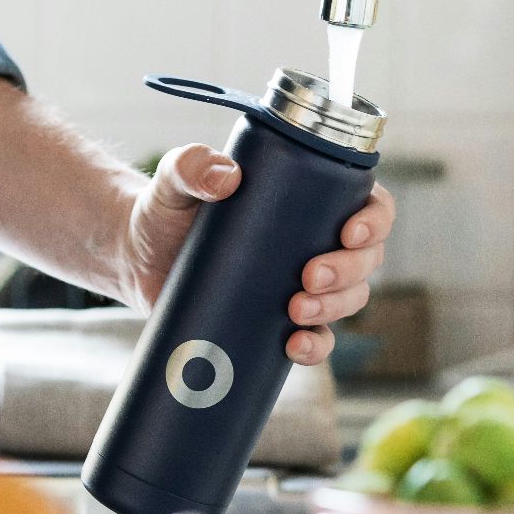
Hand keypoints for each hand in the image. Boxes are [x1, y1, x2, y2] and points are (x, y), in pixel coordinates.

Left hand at [117, 144, 396, 365]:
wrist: (138, 258)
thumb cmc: (166, 209)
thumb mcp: (174, 180)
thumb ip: (190, 166)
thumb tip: (224, 177)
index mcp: (311, 198)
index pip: (369, 204)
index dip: (375, 220)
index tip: (350, 232)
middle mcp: (316, 241)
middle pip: (366, 259)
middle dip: (349, 271)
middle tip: (308, 276)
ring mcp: (302, 285)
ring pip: (349, 300)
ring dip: (335, 308)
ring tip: (295, 310)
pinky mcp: (280, 321)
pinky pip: (317, 340)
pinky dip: (315, 347)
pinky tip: (294, 346)